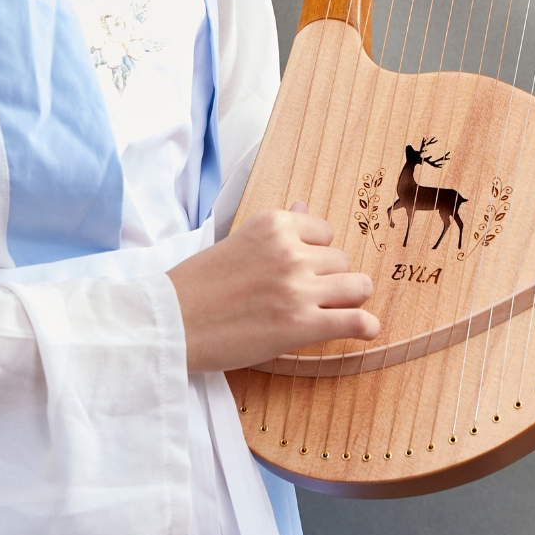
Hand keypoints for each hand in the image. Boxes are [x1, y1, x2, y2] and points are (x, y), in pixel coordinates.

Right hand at [167, 201, 379, 372]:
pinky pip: (356, 321)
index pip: (324, 232)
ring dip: (349, 299)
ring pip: (357, 286)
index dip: (316, 252)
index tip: (302, 268)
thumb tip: (305, 206)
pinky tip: (364, 328)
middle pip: (342, 260)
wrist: (169, 324)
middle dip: (329, 278)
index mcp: (273, 225)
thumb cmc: (195, 286)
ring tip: (335, 309)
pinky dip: (365, 326)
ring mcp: (298, 288)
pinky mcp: (302, 325)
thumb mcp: (237, 242)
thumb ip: (277, 228)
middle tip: (308, 295)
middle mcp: (290, 251)